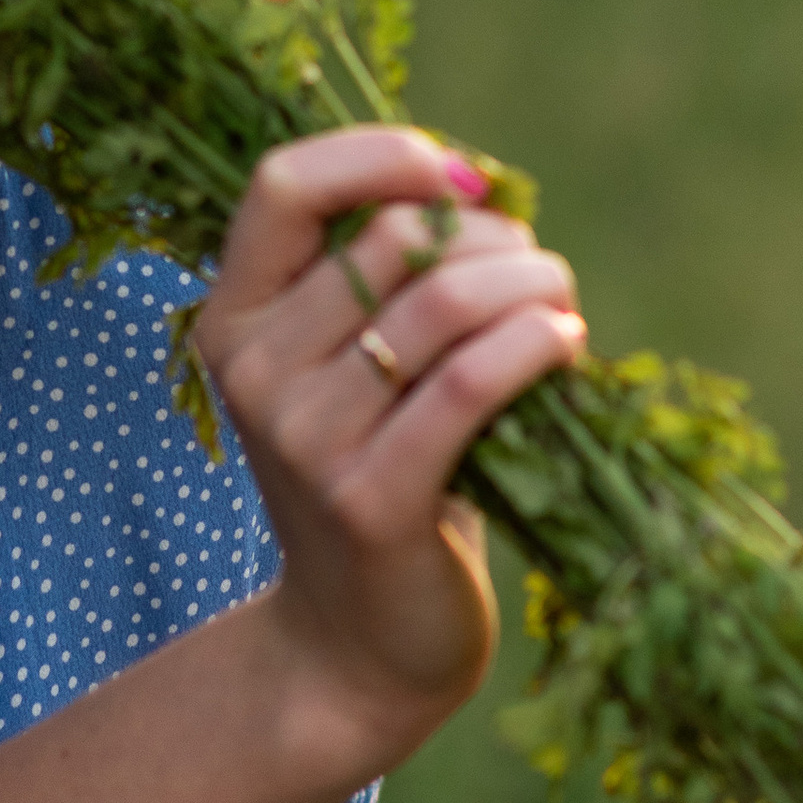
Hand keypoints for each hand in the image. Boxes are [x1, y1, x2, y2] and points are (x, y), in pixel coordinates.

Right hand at [196, 127, 584, 772]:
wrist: (359, 647)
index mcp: (233, 319)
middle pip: (393, 242)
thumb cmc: (381, 477)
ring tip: (563, 302)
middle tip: (539, 269)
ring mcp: (304, 438)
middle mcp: (254, 370)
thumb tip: (481, 189)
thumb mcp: (352, 369)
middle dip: (492, 237)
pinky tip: (570, 347)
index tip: (458, 178)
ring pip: (441, 304)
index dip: (378, 156)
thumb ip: (384, 282)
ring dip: (530, 284)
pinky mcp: (369, 499)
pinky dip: (535, 347)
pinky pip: (469, 385)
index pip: (283, 184)